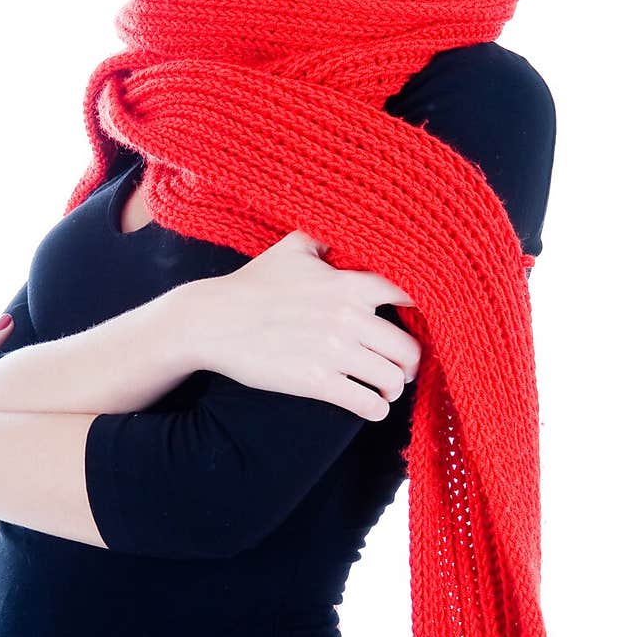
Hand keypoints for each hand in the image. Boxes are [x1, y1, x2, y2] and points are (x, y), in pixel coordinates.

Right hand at [191, 230, 422, 420]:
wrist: (213, 320)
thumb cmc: (252, 284)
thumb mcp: (293, 248)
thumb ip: (329, 238)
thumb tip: (352, 227)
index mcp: (348, 284)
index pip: (411, 294)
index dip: (424, 311)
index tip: (424, 324)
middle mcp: (348, 317)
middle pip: (408, 347)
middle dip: (409, 362)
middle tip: (402, 368)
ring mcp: (333, 351)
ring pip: (392, 378)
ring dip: (393, 387)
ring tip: (386, 388)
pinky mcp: (316, 381)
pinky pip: (367, 403)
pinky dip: (376, 409)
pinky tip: (372, 406)